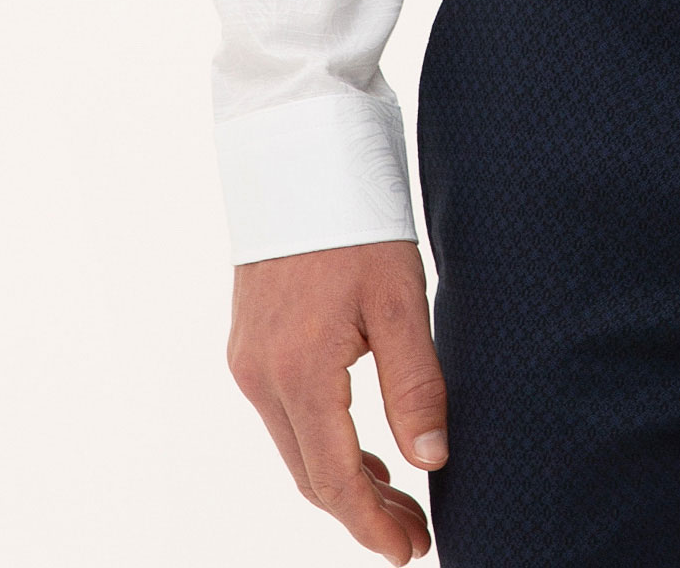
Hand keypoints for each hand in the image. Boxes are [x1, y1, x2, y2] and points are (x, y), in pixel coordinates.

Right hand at [228, 239, 447, 562]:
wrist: (299, 152)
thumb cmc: (358, 219)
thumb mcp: (400, 299)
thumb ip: (415, 385)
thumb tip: (430, 463)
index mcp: (299, 372)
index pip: (333, 480)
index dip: (372, 525)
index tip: (411, 550)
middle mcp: (261, 376)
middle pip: (310, 473)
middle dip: (362, 512)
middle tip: (415, 532)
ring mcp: (249, 359)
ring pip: (295, 447)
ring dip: (343, 479)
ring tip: (398, 498)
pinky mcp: (251, 342)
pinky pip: (285, 414)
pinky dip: (322, 442)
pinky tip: (360, 447)